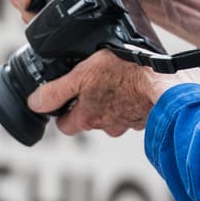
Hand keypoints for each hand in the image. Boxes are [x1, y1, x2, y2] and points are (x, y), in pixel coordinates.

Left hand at [28, 47, 195, 136]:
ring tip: (115, 79)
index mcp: (87, 118)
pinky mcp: (144, 115)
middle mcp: (106, 126)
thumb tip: (34, 103)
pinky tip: (132, 85)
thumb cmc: (126, 75)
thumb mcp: (82, 74)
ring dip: (111, 100)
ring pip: (111, 115)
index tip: (63, 99)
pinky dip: (129, 100)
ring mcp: (127, 122)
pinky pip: (131, 110)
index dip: (61, 111)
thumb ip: (56, 91)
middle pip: (88, 119)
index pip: (64, 125)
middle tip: (92, 83)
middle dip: (87, 105)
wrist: (165, 84)